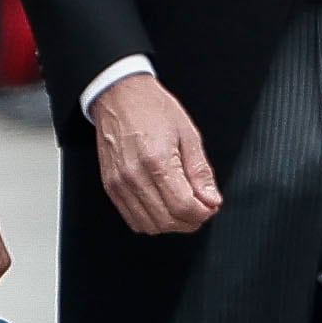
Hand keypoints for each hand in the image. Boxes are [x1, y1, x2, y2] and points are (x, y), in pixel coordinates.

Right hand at [91, 72, 221, 234]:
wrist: (120, 97)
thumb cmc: (152, 109)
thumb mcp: (188, 135)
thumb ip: (200, 172)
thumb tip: (211, 200)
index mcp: (157, 160)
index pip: (183, 206)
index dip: (203, 213)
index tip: (210, 206)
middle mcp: (134, 176)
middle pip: (167, 221)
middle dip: (190, 221)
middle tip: (201, 208)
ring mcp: (119, 184)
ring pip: (149, 226)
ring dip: (171, 223)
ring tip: (182, 208)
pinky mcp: (110, 187)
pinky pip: (133, 219)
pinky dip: (152, 221)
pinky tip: (162, 206)